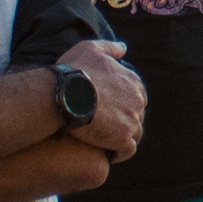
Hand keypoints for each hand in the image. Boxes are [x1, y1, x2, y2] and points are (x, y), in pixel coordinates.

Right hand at [57, 39, 145, 159]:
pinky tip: (107, 154)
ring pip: (134, 133)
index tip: (107, 112)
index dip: (122, 105)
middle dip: (124, 122)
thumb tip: (124, 48)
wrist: (64, 94)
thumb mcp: (91, 49)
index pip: (135, 96)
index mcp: (132, 80)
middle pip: (136, 115)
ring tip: (105, 143)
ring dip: (122, 138)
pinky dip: (120, 153)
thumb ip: (109, 48)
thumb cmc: (74, 71)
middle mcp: (138, 99)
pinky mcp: (123, 138)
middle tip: (104, 129)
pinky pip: (128, 150)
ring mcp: (132, 119)